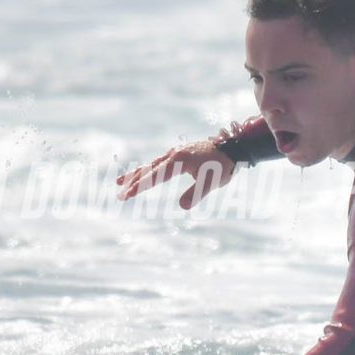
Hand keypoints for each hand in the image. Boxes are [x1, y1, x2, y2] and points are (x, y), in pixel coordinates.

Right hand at [116, 139, 236, 209]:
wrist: (235, 147)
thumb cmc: (223, 165)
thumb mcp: (210, 182)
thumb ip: (196, 194)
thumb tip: (181, 207)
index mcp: (178, 160)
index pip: (154, 176)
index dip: (139, 187)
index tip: (125, 195)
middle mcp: (174, 154)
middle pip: (148, 170)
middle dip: (133, 182)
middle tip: (119, 193)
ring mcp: (177, 153)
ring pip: (152, 165)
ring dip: (138, 174)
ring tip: (121, 181)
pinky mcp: (182, 154)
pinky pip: (160, 163)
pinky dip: (150, 170)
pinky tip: (148, 174)